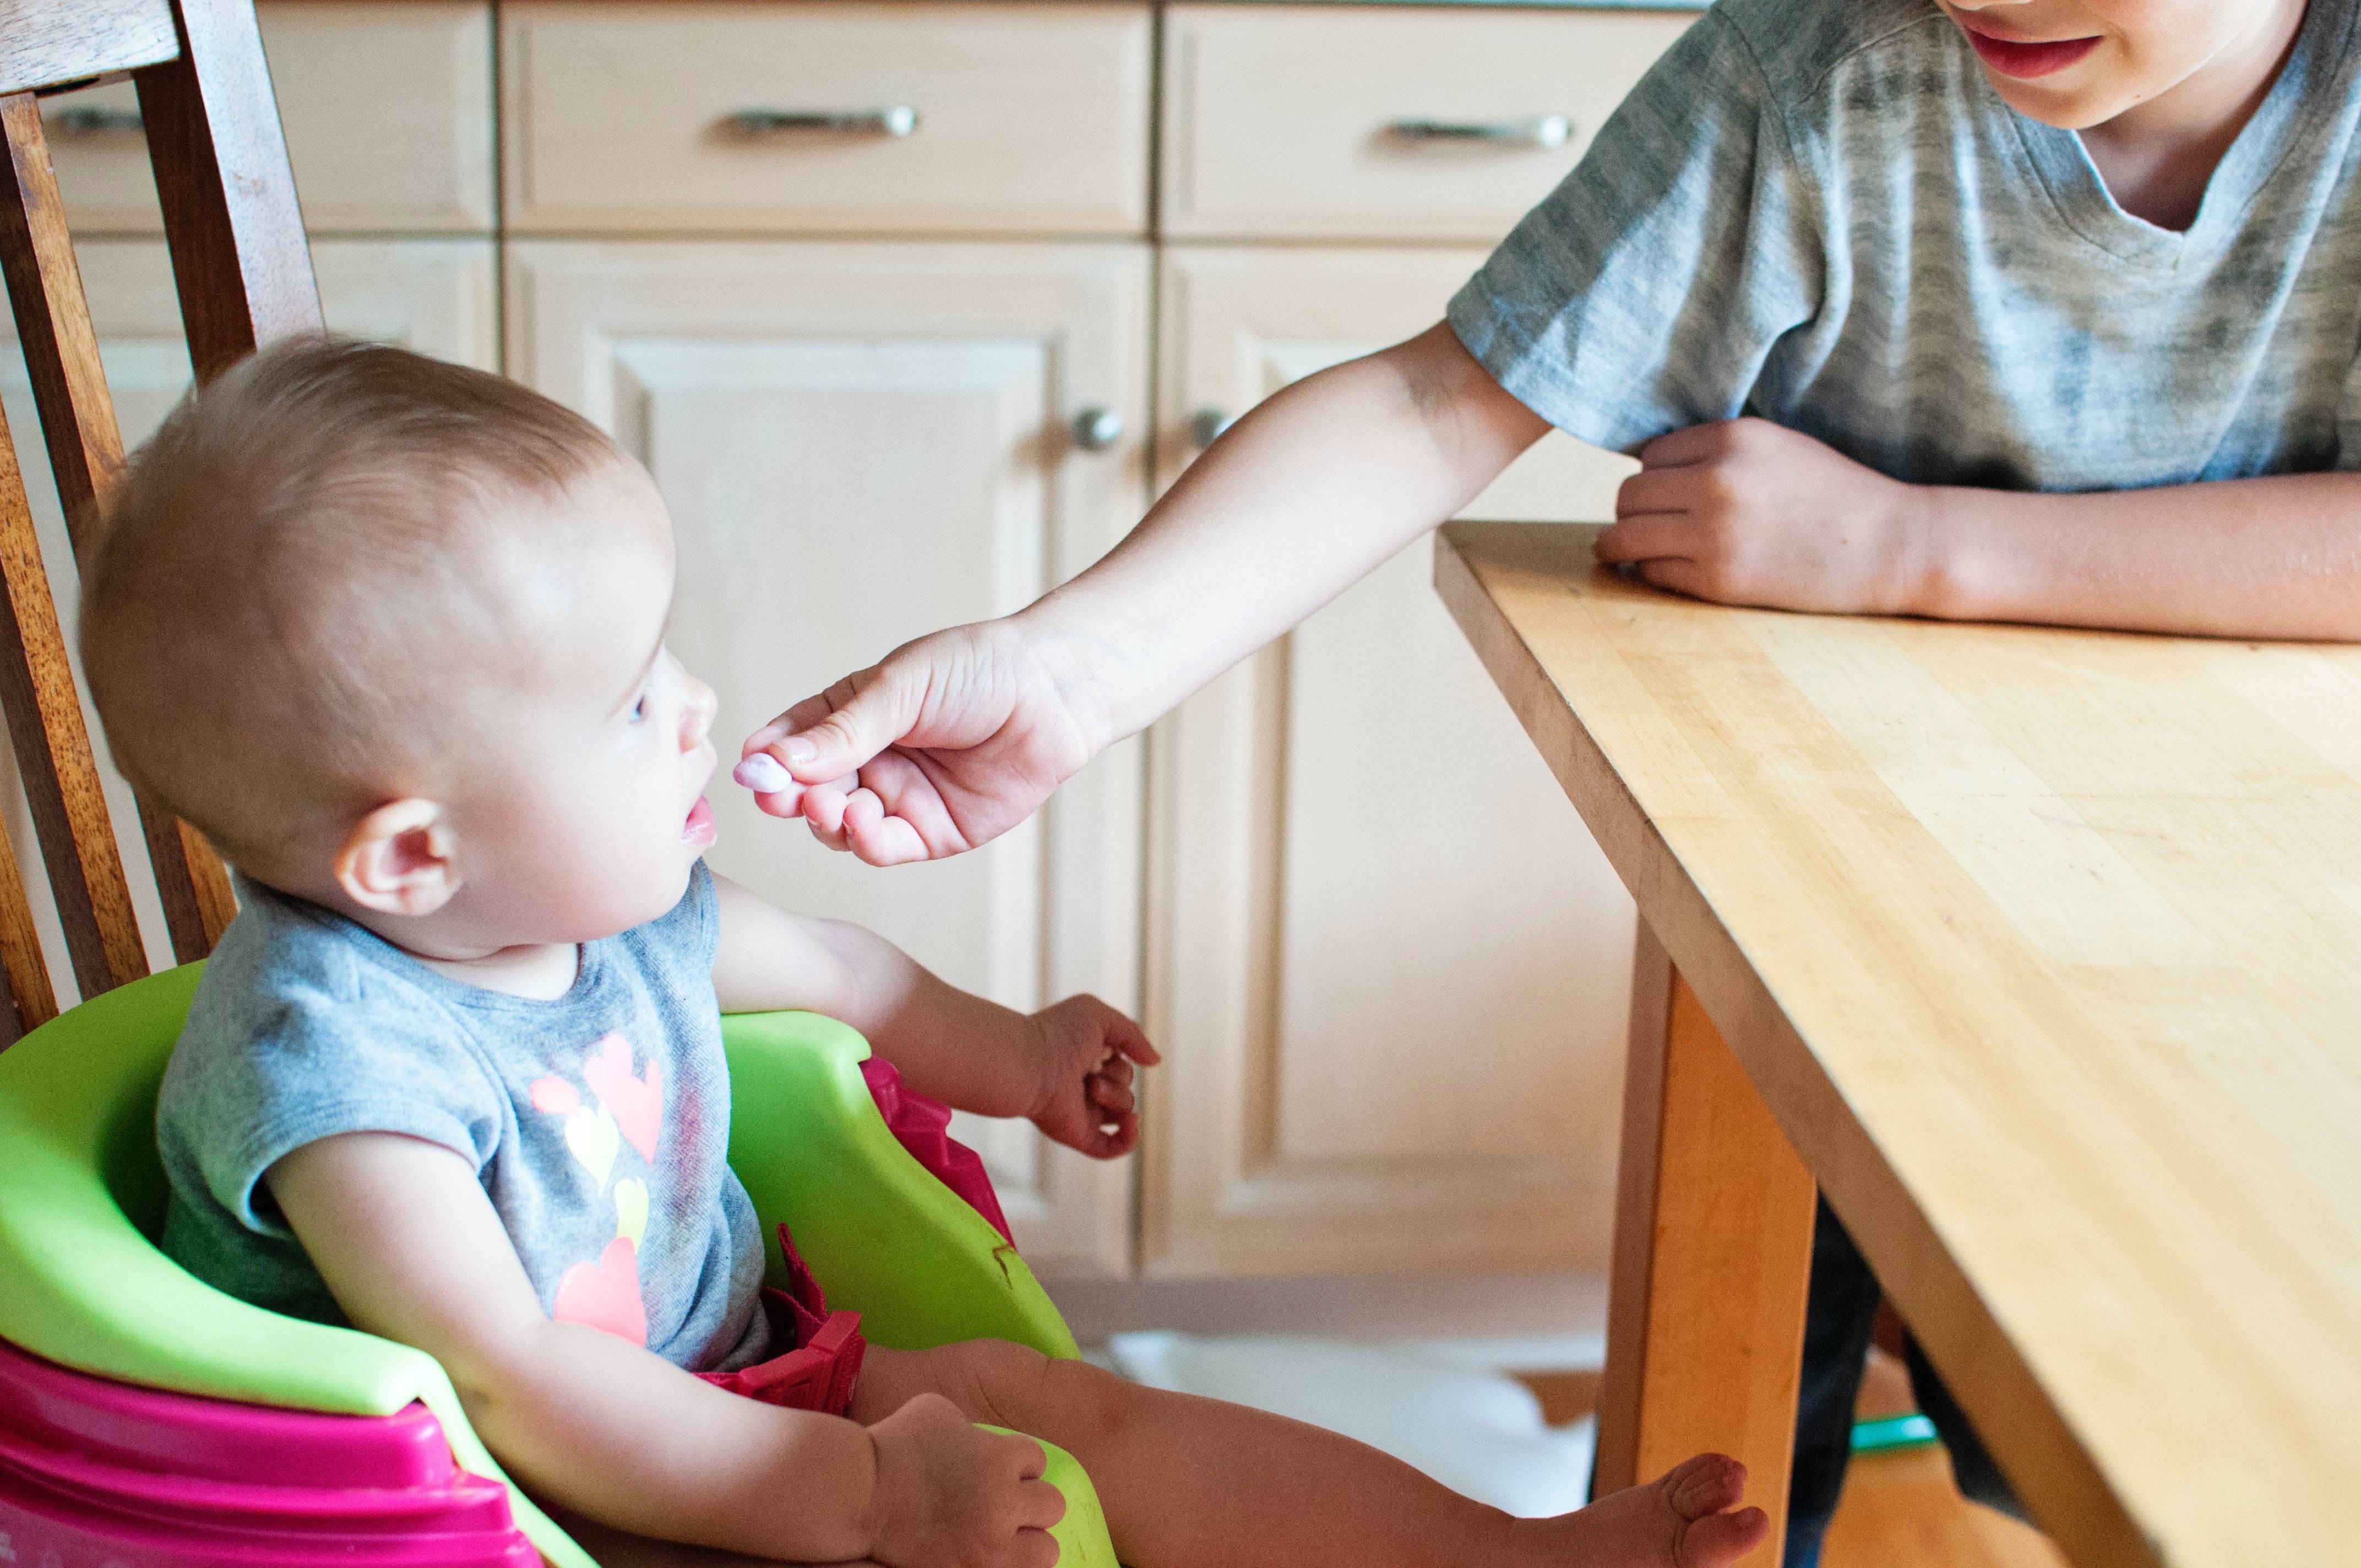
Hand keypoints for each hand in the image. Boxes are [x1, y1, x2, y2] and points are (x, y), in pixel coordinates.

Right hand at [738, 618, 1105, 866]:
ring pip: (838, 825)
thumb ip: (841, 731)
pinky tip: (862, 820)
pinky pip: (884, 847)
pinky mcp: (932, 832)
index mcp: (851, 716)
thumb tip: (771, 760)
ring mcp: (898, 799)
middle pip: (808, 790)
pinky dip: (865, 841)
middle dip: (789, 796)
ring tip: (827, 804)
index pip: (792, 742)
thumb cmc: (977, 670)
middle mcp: (868, 760)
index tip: (750, 769)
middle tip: (778, 797)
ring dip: (824, 819)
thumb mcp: (900, 689)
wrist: (1053, 693)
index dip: (768, 759)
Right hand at [866, 1393, 1063, 1567]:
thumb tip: (982, 1441)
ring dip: (1028, 1542)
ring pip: (1045, 1551)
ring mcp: (990, 1545)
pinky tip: (985, 1554)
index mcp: (1001, 1457)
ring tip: (1004, 1538)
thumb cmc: (894, 1443)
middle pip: (1052, 1506)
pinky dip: (1005, 1564)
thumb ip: (974, 1427)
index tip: (995, 1470)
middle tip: (1004, 1505)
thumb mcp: (939, 1410)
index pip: (1038, 1462)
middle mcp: (1004, 1503)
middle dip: (1030, 1504)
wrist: (859, 1493)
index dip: (1017, 1465)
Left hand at [1026, 996, 1159, 1159]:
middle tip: (1089, 1069)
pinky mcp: (1080, 1135)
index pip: (1120, 1064)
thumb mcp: (1099, 1016)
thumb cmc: (1059, 1035)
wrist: (1031, 1064)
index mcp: (1086, 1061)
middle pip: (1126, 1087)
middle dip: (1117, 1077)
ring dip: (1115, 1096)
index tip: (1099, 1047)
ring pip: (1124, 1112)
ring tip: (1089, 1087)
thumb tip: (1155, 1061)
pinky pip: (1113, 1147)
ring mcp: (1084, 1113)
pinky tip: (1130, 1123)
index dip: (1118, 1055)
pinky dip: (1129, 1138)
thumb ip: (1132, 1034)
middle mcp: (1084, 1088)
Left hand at [1594, 419, 1930, 615]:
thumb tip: (1645, 467)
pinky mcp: (1717, 580)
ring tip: (1622, 550)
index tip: (1665, 492)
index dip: (1655, 476)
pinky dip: (1650, 573)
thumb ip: (1717, 451)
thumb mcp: (1776, 447)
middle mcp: (1716, 481)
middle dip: (1633, 510)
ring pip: (1625, 535)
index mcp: (1732, 438)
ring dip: (1621, 544)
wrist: (1889, 545)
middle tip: (1642, 523)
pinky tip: (1665, 571)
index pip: (1650, 455)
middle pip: (1629, 495)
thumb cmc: (1832, 494)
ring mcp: (1713, 533)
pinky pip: (1651, 573)